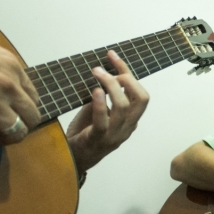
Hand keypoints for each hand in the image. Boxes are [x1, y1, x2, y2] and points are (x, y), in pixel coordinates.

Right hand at [0, 20, 39, 156]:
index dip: (23, 108)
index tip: (11, 111)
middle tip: (5, 127)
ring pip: (16, 134)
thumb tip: (2, 80)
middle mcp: (7, 87)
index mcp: (12, 67)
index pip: (33, 97)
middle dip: (21, 126)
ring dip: (6, 139)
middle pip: (32, 118)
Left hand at [65, 50, 149, 173]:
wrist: (72, 158)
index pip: (140, 93)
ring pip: (123, 107)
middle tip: (105, 70)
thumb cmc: (86, 132)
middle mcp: (128, 127)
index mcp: (131, 119)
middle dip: (126, 79)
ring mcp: (115, 135)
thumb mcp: (101, 110)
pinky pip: (103, 121)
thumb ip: (106, 95)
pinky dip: (101, 104)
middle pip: (141, 99)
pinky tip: (95, 91)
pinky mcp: (98, 140)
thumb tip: (102, 70)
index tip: (112, 56)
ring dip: (111, 86)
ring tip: (96, 74)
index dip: (128, 72)